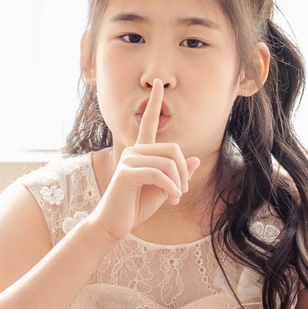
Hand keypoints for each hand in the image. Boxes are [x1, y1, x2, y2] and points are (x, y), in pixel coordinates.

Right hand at [88, 82, 199, 242]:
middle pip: (172, 149)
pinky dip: (170, 187)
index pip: (148, 122)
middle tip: (182, 191)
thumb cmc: (136, 207)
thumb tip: (194, 160)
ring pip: (167, 162)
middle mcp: (133, 151)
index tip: (157, 83)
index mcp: (141, 152)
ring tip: (175, 197)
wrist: (114, 225)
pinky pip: (158, 174)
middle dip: (183, 171)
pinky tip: (171, 199)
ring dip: (178, 183)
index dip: (154, 101)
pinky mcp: (126, 174)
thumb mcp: (162, 190)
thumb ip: (177, 175)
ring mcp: (128, 160)